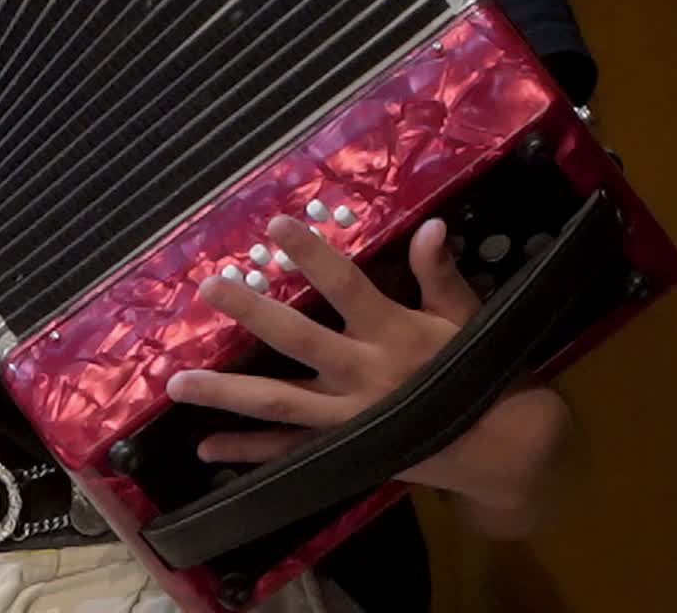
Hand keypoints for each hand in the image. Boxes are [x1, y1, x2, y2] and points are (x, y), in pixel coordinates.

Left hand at [166, 215, 571, 531]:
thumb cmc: (481, 374)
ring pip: (279, 402)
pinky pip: (287, 451)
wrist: (500, 451)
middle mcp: (364, 376)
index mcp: (394, 335)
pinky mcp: (341, 450)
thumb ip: (440, 276)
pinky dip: (247, 451)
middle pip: (299, 341)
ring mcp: (347, 418)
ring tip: (177, 383)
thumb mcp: (468, 320)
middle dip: (253, 314)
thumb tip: (431, 226)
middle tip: (210, 287)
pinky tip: (205, 446)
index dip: (313, 256)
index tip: (276, 225)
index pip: (348, 286)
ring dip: (226, 392)